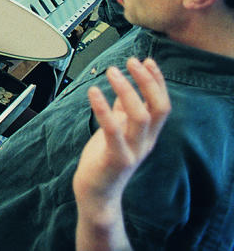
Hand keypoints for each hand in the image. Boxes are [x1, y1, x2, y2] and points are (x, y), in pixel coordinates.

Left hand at [72, 58, 170, 250]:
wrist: (96, 194)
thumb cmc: (104, 160)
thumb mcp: (117, 131)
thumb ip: (122, 112)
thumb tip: (124, 87)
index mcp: (148, 135)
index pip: (162, 104)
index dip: (157, 81)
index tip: (146, 60)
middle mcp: (145, 142)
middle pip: (159, 107)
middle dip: (148, 81)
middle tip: (131, 61)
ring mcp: (132, 151)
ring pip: (140, 116)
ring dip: (127, 90)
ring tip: (112, 71)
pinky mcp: (115, 158)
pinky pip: (112, 129)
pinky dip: (103, 108)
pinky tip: (93, 91)